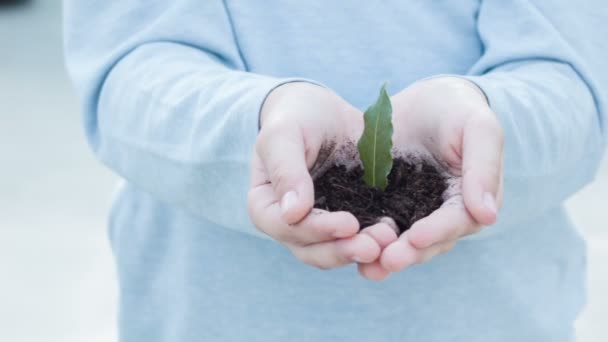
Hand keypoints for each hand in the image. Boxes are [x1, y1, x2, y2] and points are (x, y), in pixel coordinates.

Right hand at [248, 82, 397, 269]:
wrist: (322, 111)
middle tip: (375, 246)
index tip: (349, 224)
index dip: (315, 230)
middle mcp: (289, 224)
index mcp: (265, 204)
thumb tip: (291, 214)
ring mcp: (317, 227)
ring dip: (361, 250)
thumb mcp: (285, 133)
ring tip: (390, 241)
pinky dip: (374, 242)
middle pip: (311, 249)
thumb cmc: (296, 116)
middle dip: (343, 250)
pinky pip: (357, 240)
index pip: (284, 227)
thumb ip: (285, 169)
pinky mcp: (345, 223)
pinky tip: (397, 235)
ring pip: (335, 252)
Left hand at [358, 77, 503, 278]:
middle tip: (387, 261)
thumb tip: (487, 216)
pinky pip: (377, 227)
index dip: (438, 231)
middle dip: (409, 253)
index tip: (416, 237)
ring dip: (385, 256)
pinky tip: (346, 248)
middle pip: (429, 241)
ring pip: (402, 242)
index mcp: (469, 199)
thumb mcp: (477, 127)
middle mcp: (442, 214)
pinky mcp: (386, 207)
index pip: (457, 222)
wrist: (422, 100)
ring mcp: (413, 213)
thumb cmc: (456, 109)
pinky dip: (365, 239)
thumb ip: (484, 166)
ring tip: (367, 268)